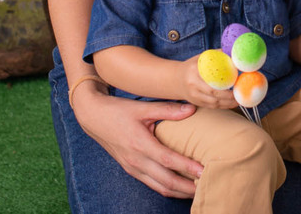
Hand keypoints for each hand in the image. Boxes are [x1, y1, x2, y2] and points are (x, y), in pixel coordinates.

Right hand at [69, 82, 201, 196]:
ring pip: (159, 187)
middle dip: (187, 187)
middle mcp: (136, 161)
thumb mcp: (142, 107)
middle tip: (207, 186)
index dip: (187, 167)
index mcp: (140, 144)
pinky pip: (152, 184)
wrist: (93, 118)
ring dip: (179, 191)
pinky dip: (167, 188)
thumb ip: (168, 109)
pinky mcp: (131, 170)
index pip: (168, 160)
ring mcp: (133, 168)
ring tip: (197, 190)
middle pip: (166, 181)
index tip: (205, 171)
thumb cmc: (118, 111)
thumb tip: (191, 109)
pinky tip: (180, 186)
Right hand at [181, 56, 239, 109]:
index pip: (211, 80)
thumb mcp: (202, 58)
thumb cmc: (192, 67)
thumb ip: (217, 54)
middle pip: (213, 94)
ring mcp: (194, 96)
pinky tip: (231, 103)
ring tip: (239, 100)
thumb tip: (234, 52)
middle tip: (240, 93)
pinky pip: (211, 107)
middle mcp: (193, 85)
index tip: (236, 82)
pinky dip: (223, 106)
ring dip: (228, 103)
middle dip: (229, 96)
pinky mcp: (196, 103)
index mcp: (194, 71)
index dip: (225, 84)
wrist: (176, 79)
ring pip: (213, 103)